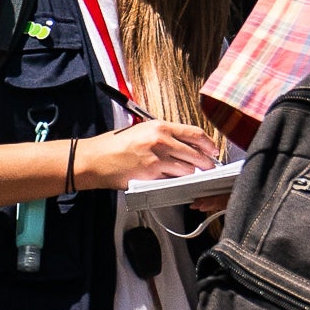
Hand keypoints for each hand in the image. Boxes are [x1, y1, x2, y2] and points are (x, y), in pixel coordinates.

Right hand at [70, 117, 224, 191]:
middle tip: (210, 167)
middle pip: (195, 152)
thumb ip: (163, 136)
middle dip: (207, 162)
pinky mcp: (152, 174)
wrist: (96, 159)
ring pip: (188, 168)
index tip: (213, 150)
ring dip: (194, 174)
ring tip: (197, 177)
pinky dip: (180, 182)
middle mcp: (161, 139)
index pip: (194, 133)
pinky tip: (181, 183)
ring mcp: (158, 157)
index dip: (208, 143)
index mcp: (160, 126)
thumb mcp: (141, 131)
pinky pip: (174, 180)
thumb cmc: (115, 146)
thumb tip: (183, 145)